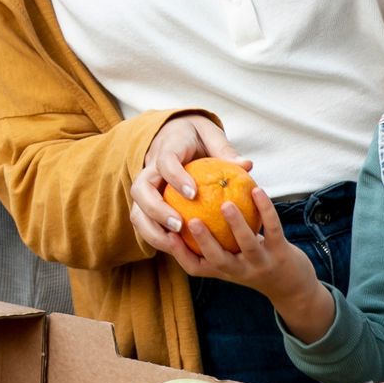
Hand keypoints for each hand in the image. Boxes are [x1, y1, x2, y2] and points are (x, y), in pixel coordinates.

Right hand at [126, 113, 252, 256]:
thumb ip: (225, 150)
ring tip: (175, 244)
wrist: (171, 133)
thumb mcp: (210, 135)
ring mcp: (146, 187)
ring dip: (152, 229)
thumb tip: (246, 165)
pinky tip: (178, 250)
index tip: (194, 193)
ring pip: (136, 210)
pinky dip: (156, 237)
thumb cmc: (194, 135)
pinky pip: (144, 223)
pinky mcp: (146, 203)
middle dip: (156, 209)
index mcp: (167, 148)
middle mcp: (150, 168)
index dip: (175, 178)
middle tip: (180, 225)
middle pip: (140, 189)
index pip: (165, 161)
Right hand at [170, 188, 332, 328]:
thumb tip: (186, 205)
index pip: (195, 267)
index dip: (179, 253)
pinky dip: (266, 210)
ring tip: (226, 204)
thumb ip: (213, 241)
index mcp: (223, 271)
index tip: (167, 234)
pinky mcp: (282, 254)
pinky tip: (257, 190)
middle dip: (204, 241)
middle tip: (191, 220)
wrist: (293, 289)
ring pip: (248, 245)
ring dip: (236, 224)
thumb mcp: (232, 259)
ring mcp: (261, 264)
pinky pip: (273, 230)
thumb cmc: (254, 265)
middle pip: (218, 259)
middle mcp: (240, 271)